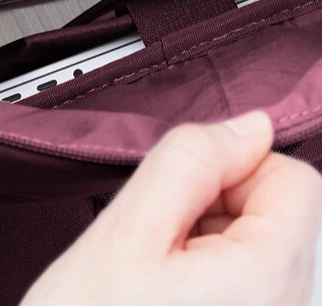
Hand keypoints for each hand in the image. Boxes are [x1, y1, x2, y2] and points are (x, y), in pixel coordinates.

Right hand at [20, 111, 321, 305]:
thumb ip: (191, 162)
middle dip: (218, 204)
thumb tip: (250, 126)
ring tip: (158, 271)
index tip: (182, 194)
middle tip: (159, 238)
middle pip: (281, 212)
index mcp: (268, 286)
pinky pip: (251, 280)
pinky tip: (169, 294)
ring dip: (212, 238)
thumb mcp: (122, 233)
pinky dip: (213, 271)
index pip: (294, 179)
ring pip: (263, 243)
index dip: (231, 168)